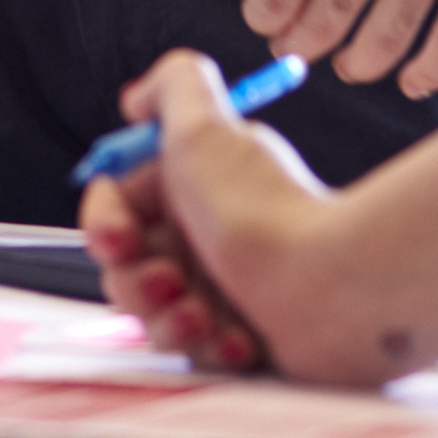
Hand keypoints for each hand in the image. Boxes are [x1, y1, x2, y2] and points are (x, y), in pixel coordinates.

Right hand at [74, 50, 387, 383]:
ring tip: (205, 318)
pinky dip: (212, 347)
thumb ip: (173, 84)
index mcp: (189, 186)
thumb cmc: (263, 213)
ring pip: (154, 318)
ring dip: (169, 321)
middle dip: (137, 282)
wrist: (333, 292)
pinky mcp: (240, 339)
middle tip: (171, 282)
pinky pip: (197, 353)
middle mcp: (203, 233)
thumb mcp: (206, 125)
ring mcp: (222, 289)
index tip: (118, 239)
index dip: (104, 222)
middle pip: (126, 268)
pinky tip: (242, 341)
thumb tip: (139, 98)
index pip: (116, 204)